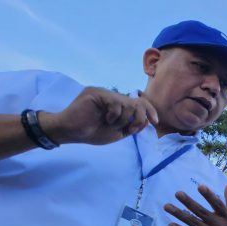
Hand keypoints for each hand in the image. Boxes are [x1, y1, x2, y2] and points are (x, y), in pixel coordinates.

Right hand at [41, 87, 157, 144]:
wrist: (71, 132)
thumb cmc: (91, 132)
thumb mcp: (117, 132)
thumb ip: (132, 126)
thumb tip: (148, 120)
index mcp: (116, 103)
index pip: (138, 101)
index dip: (149, 110)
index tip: (155, 121)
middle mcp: (111, 95)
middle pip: (137, 102)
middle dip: (139, 118)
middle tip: (130, 129)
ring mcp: (104, 92)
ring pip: (127, 104)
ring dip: (123, 120)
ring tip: (110, 125)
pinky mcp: (96, 93)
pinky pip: (116, 103)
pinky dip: (114, 115)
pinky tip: (106, 120)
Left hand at [164, 184, 226, 225]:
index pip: (217, 204)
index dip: (209, 195)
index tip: (200, 186)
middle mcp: (218, 224)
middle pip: (201, 212)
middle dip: (188, 202)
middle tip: (178, 193)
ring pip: (192, 222)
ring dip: (179, 214)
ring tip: (167, 206)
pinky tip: (170, 224)